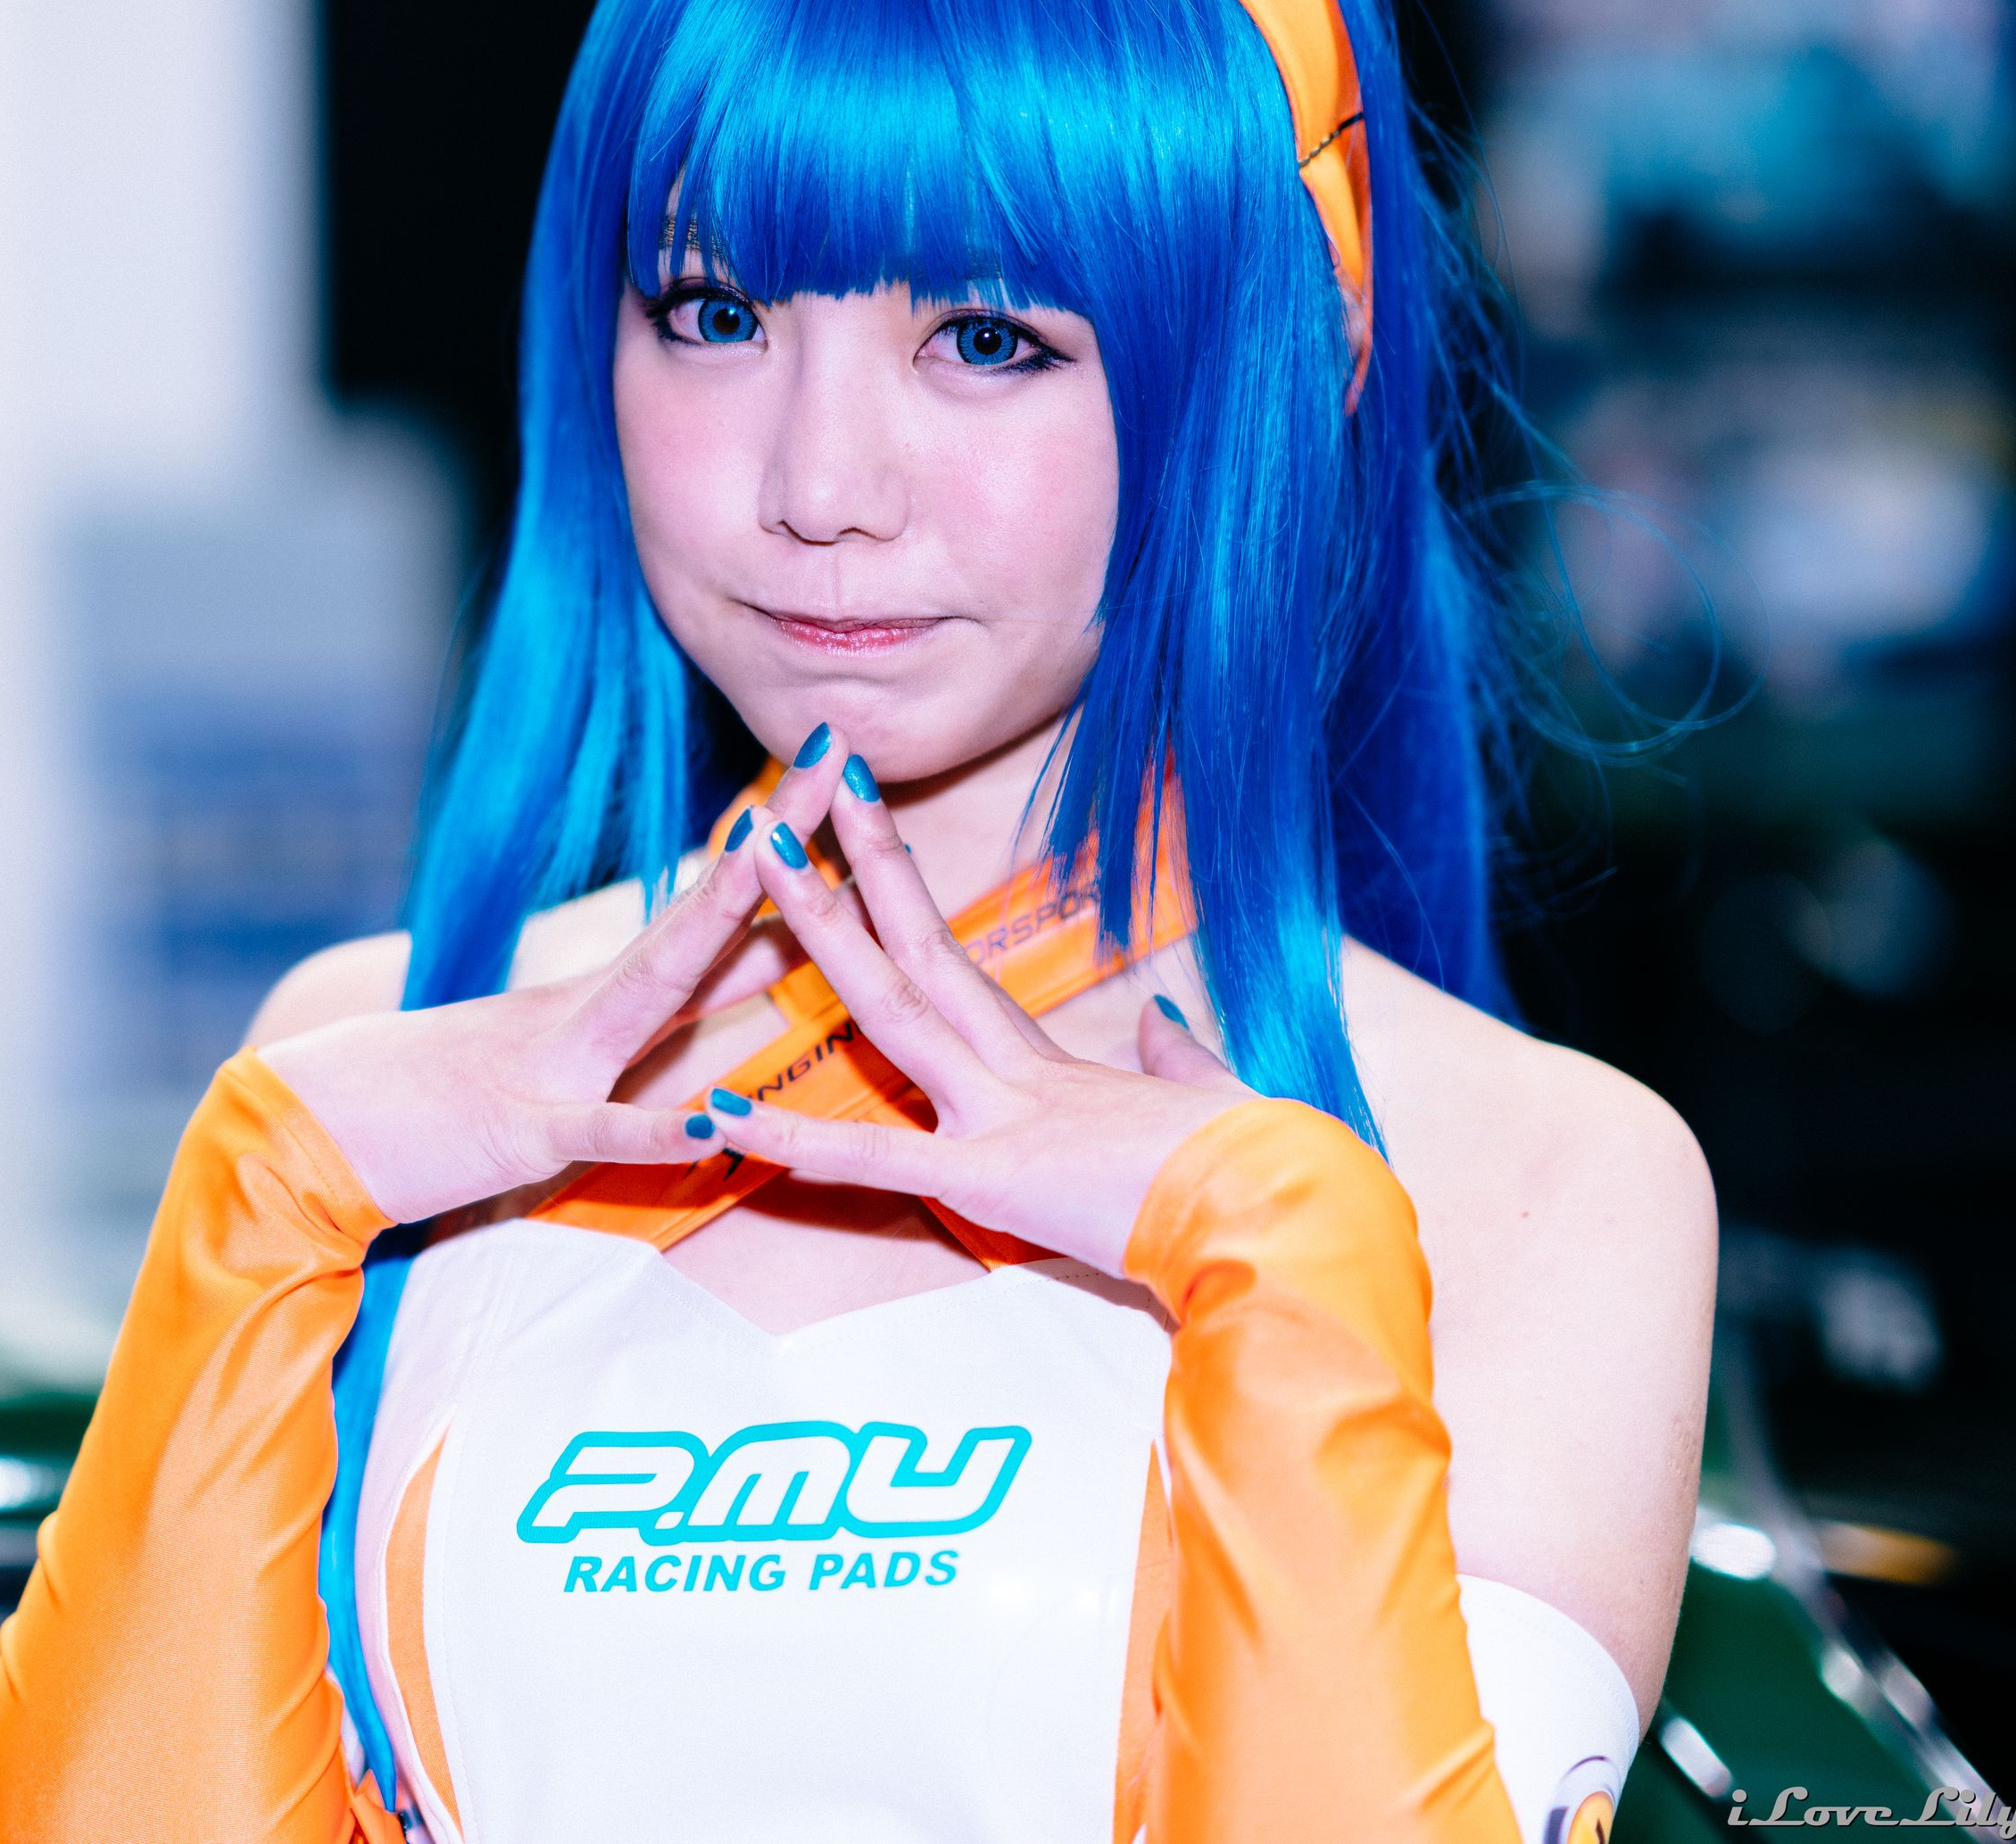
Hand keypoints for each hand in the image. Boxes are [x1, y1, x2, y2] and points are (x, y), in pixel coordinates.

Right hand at [259, 744, 854, 1224]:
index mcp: (607, 996)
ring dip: (721, 928)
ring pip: (653, 989)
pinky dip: (661, 1127)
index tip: (840, 765)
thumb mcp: (569, 1050)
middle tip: (838, 759)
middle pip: (701, 915)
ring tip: (785, 868)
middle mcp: (590, 1009)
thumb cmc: (443, 1101)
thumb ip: (664, 1012)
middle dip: (777, 842)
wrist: (319, 1130)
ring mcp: (557, 1061)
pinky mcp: (525, 1133)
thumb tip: (762, 966)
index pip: (715, 908)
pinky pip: (600, 1129)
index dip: (783, 842)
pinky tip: (721, 1125)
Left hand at [703, 734, 1259, 1278]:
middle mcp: (1018, 1071)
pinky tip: (720, 1117)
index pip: (959, 967)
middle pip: (917, 950)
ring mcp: (1000, 1114)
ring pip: (888, 1005)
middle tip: (795, 800)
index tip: (866, 831)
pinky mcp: (990, 1179)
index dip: (905, 898)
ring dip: (816, 930)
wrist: (1295, 1215)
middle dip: (852, 868)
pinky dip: (790, 1141)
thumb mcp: (1216, 1103)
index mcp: (1057, 1066)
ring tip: (755, 862)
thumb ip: (1177, 1061)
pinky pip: (871, 1159)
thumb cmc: (1270, 1175)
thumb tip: (1165, 1022)